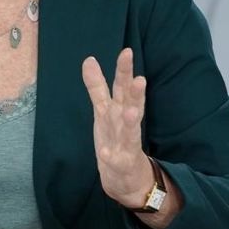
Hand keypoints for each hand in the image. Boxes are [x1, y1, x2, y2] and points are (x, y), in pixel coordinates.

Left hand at [82, 48, 154, 208]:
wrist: (125, 176)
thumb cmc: (115, 137)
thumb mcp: (104, 109)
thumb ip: (97, 85)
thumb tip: (89, 58)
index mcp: (120, 109)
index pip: (122, 87)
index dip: (123, 70)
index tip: (126, 52)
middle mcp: (126, 123)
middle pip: (131, 105)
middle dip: (135, 93)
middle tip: (139, 78)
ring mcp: (126, 144)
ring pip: (130, 131)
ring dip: (130, 121)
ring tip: (130, 111)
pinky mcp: (122, 163)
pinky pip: (116, 160)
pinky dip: (112, 156)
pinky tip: (106, 154)